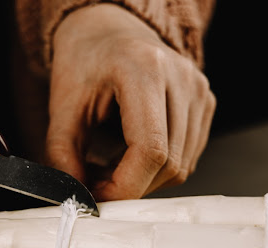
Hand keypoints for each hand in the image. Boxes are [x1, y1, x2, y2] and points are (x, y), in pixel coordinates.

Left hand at [47, 4, 215, 200]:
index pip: (150, 150)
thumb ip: (64, 154)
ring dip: (145, 180)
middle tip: (98, 182)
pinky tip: (133, 155)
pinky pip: (188, 157)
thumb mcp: (62, 106)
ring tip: (112, 165)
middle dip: (131, 186)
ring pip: (182, 167)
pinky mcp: (205, 102)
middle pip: (169, 163)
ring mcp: (198, 90)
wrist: (108, 30)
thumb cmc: (87, 59)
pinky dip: (159, 169)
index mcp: (144, 69)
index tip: (99, 196)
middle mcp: (181, 77)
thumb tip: (77, 195)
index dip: (125, 185)